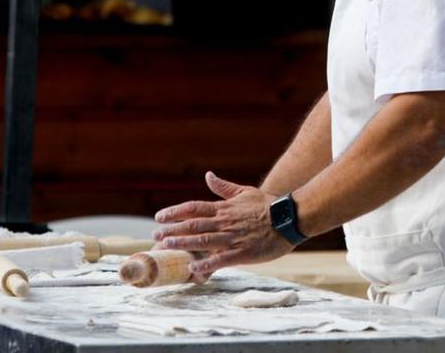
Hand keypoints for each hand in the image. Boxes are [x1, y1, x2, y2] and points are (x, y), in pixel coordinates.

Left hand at [153, 171, 294, 281]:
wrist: (289, 218)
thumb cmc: (267, 205)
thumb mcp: (244, 192)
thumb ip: (224, 187)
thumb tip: (208, 175)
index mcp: (224, 208)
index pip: (194, 208)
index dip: (175, 212)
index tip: (159, 216)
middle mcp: (225, 222)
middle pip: (193, 225)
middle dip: (172, 230)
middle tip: (155, 235)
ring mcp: (233, 237)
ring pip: (203, 240)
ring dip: (183, 243)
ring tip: (166, 246)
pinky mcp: (243, 252)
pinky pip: (222, 259)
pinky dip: (207, 263)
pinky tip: (193, 268)